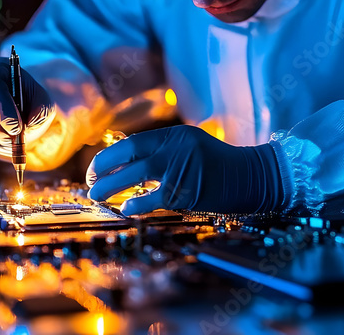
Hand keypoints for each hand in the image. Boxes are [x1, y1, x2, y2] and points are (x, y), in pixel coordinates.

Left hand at [86, 125, 285, 215]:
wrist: (253, 176)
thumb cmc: (219, 166)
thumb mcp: (191, 148)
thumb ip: (164, 153)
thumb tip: (128, 166)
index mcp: (174, 135)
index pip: (132, 142)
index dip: (109, 156)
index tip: (95, 169)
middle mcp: (176, 147)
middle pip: (128, 155)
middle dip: (103, 169)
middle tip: (89, 183)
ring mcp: (182, 167)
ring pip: (136, 174)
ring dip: (111, 186)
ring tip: (97, 196)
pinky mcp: (189, 191)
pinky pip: (155, 197)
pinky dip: (137, 202)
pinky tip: (126, 208)